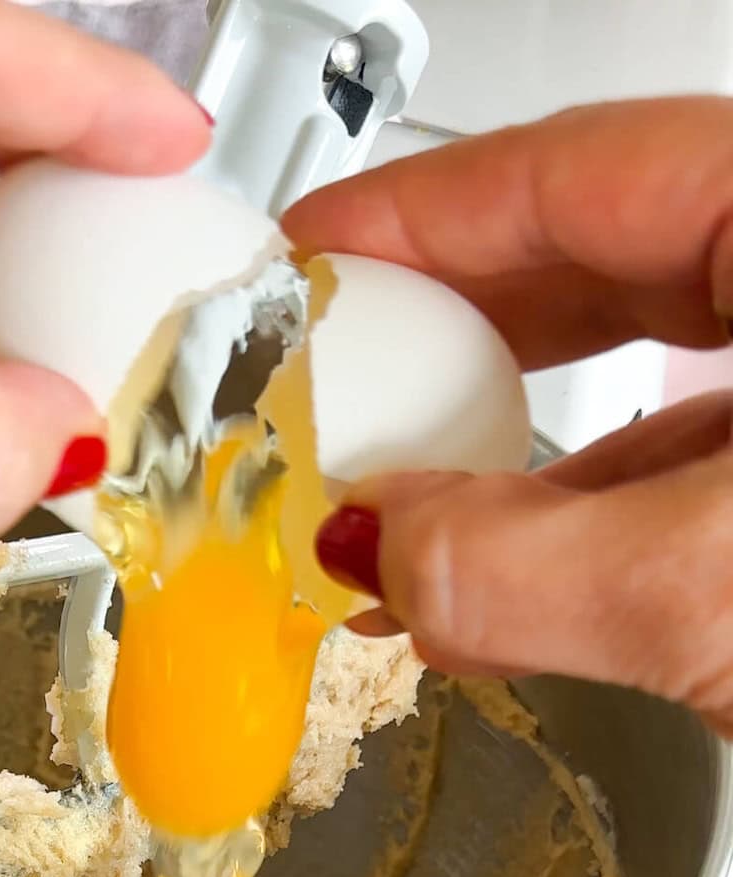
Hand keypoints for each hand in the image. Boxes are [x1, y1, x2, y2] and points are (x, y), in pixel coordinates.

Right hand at [285, 99, 732, 734]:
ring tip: (383, 495)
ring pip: (637, 364)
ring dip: (495, 440)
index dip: (412, 212)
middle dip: (440, 327)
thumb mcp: (709, 588)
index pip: (572, 172)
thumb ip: (518, 567)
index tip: (300, 258)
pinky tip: (490, 567)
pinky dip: (571, 511)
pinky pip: (675, 457)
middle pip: (594, 255)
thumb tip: (376, 546)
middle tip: (324, 368)